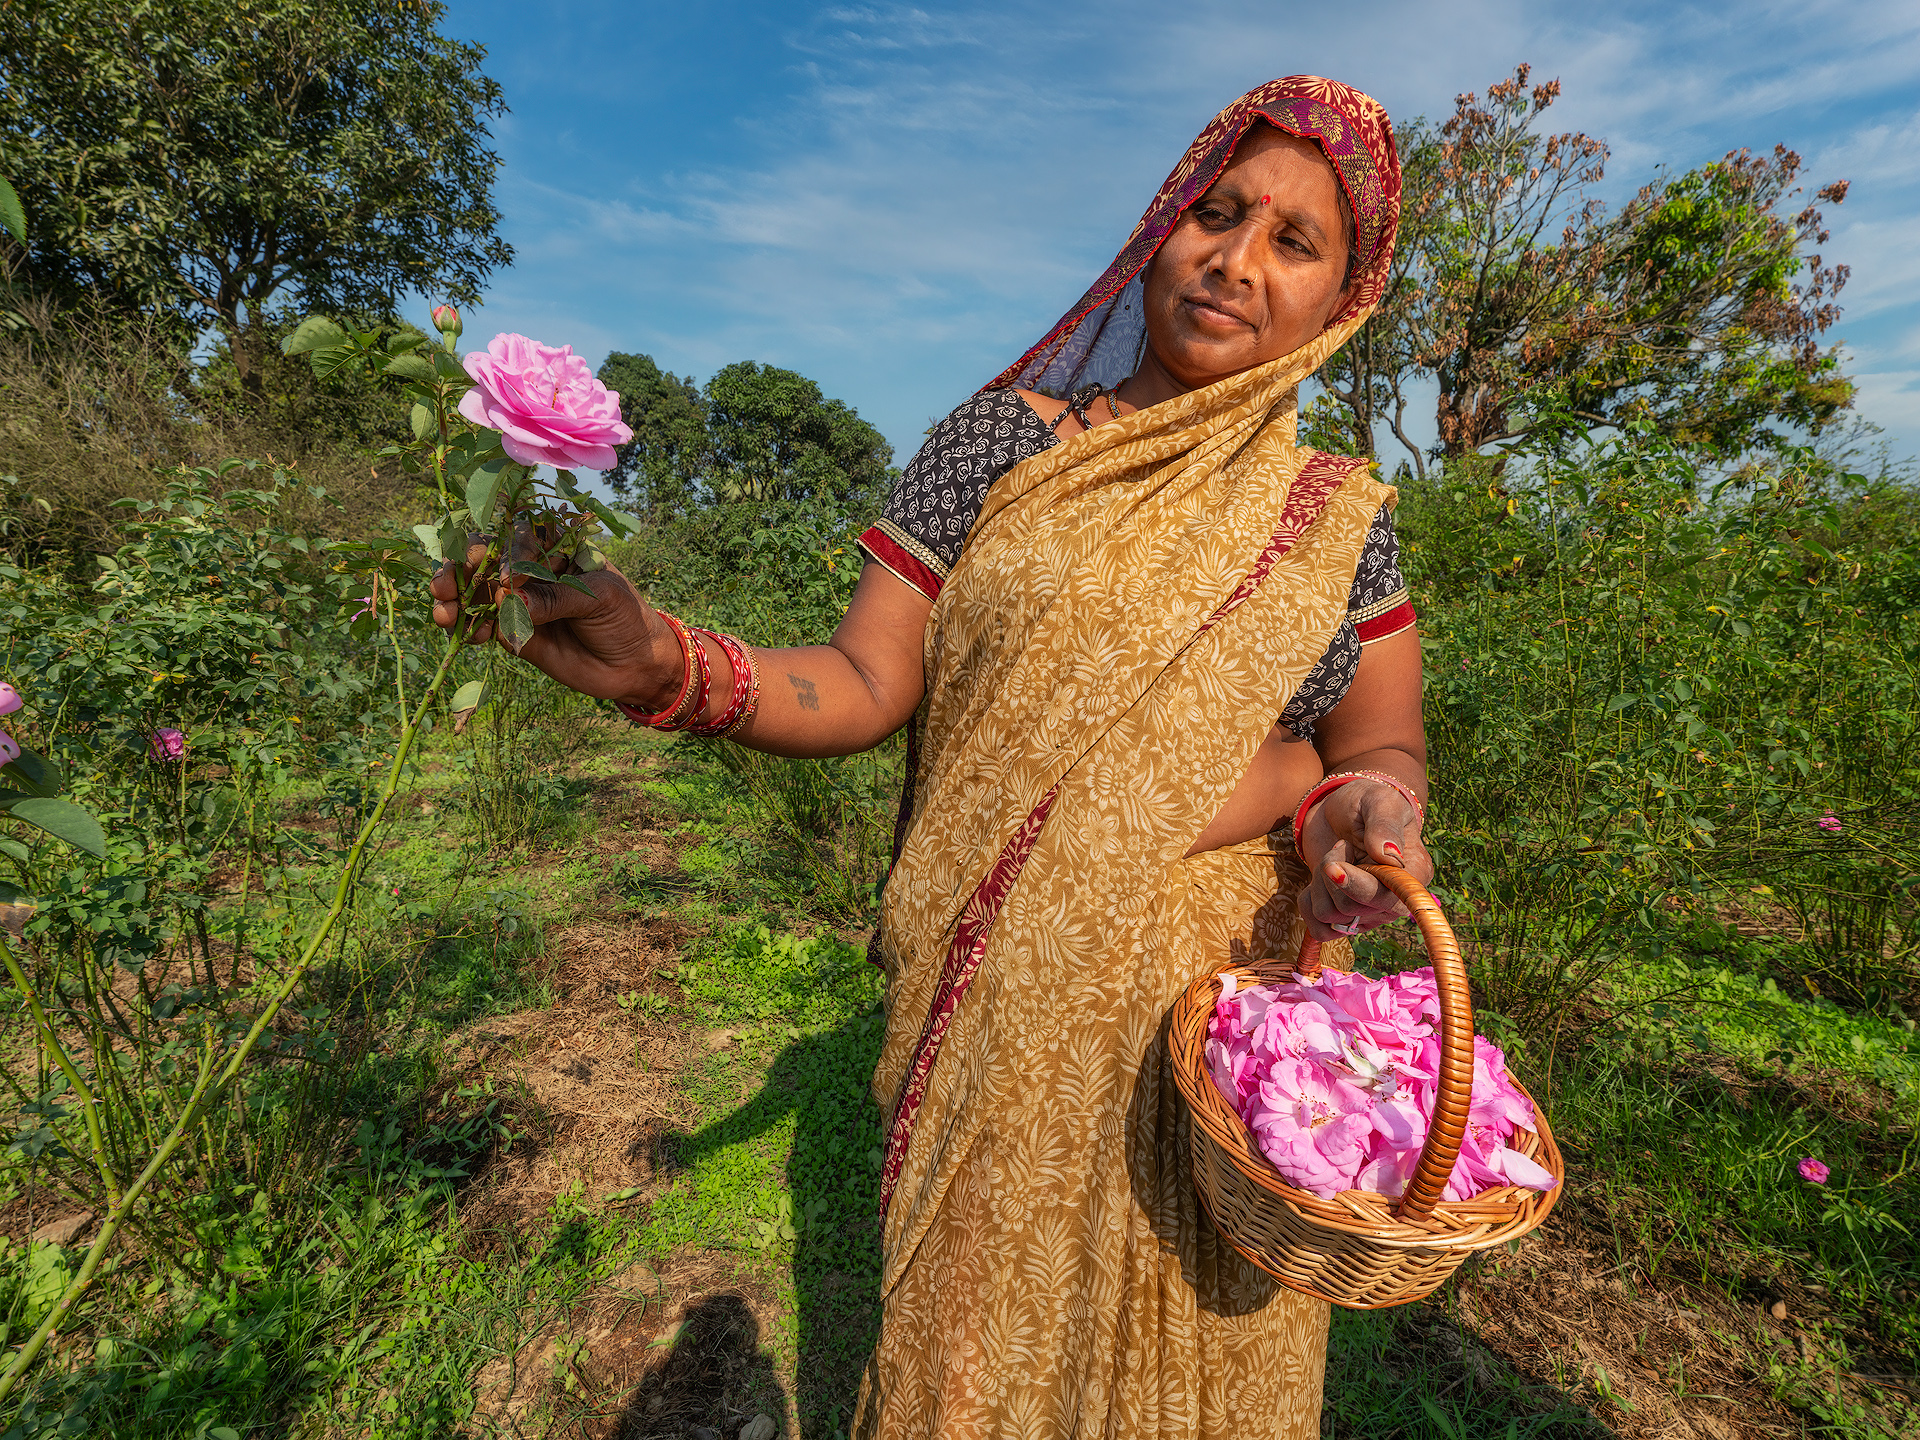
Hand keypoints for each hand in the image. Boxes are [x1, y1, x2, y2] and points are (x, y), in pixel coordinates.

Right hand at [427, 519, 681, 705]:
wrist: (635, 665)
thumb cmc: (626, 618)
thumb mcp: (599, 599)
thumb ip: (555, 598)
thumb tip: (507, 599)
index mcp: (555, 545)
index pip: (517, 536)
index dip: (498, 550)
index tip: (494, 570)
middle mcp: (530, 568)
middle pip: (485, 559)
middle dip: (460, 570)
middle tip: (446, 585)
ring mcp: (517, 599)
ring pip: (475, 592)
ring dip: (454, 599)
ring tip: (444, 613)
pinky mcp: (512, 630)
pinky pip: (480, 624)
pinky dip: (467, 628)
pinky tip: (466, 635)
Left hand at [1296, 778, 1432, 941]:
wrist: (1340, 813)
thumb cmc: (1365, 803)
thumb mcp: (1378, 802)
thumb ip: (1384, 825)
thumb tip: (1390, 856)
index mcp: (1413, 875)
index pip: (1389, 899)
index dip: (1358, 886)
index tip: (1334, 867)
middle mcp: (1393, 902)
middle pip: (1350, 907)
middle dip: (1332, 870)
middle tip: (1342, 845)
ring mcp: (1368, 914)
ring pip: (1330, 916)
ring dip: (1320, 882)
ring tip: (1335, 858)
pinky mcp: (1343, 920)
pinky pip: (1318, 930)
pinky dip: (1308, 904)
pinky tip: (1318, 882)